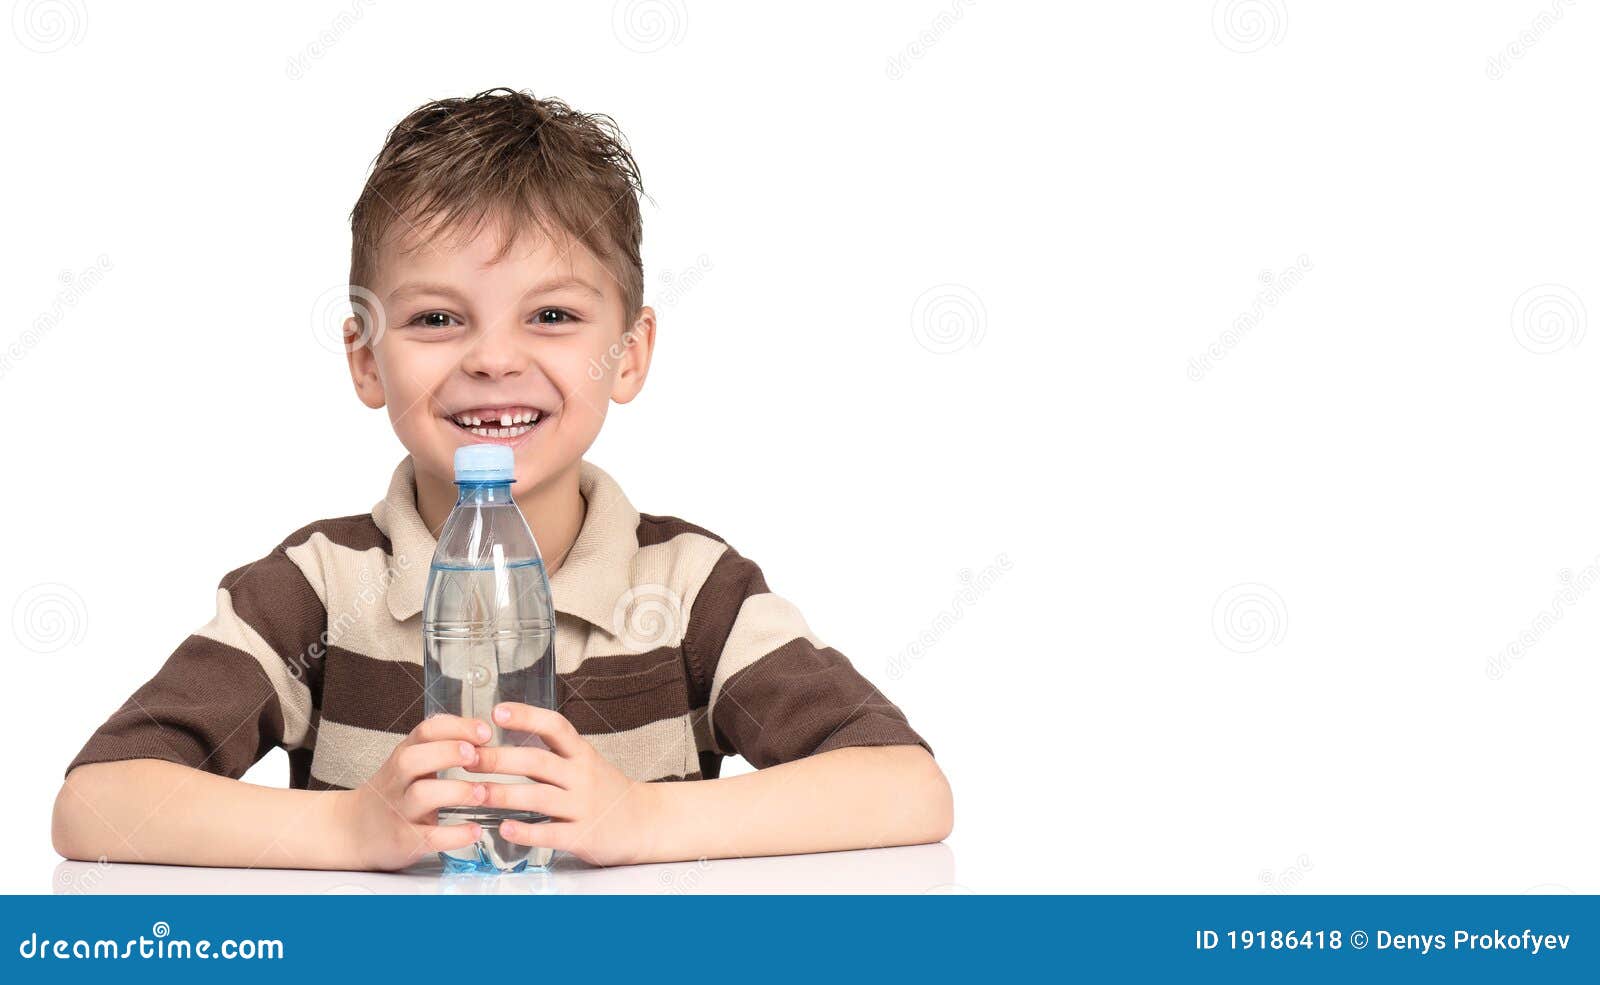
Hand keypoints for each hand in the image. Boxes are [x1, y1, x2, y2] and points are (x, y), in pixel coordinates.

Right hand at [336, 713, 494, 870]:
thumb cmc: (393, 794)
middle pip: (414, 759)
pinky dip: (454, 835)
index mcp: (404, 756)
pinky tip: (474, 831)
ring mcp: (398, 810)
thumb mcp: (409, 764)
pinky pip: (428, 837)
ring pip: (422, 795)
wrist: (354, 831)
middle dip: (447, 753)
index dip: (456, 727)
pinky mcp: (403, 840)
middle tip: (475, 756)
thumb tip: (481, 731)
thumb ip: (438, 747)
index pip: (425, 731)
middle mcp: (398, 781)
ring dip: (456, 791)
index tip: (484, 731)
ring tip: (481, 793)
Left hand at [475, 702, 663, 865]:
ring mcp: (584, 806)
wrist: (645, 821)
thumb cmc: (606, 790)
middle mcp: (583, 776)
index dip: (527, 716)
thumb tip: (505, 736)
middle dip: (499, 759)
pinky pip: (551, 833)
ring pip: (539, 797)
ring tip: (475, 792)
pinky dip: (525, 831)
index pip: (555, 726)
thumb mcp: (585, 762)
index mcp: (581, 753)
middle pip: (538, 762)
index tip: (498, 712)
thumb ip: (552, 752)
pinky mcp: (583, 836)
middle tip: (467, 757)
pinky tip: (503, 828)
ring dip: (503, 794)